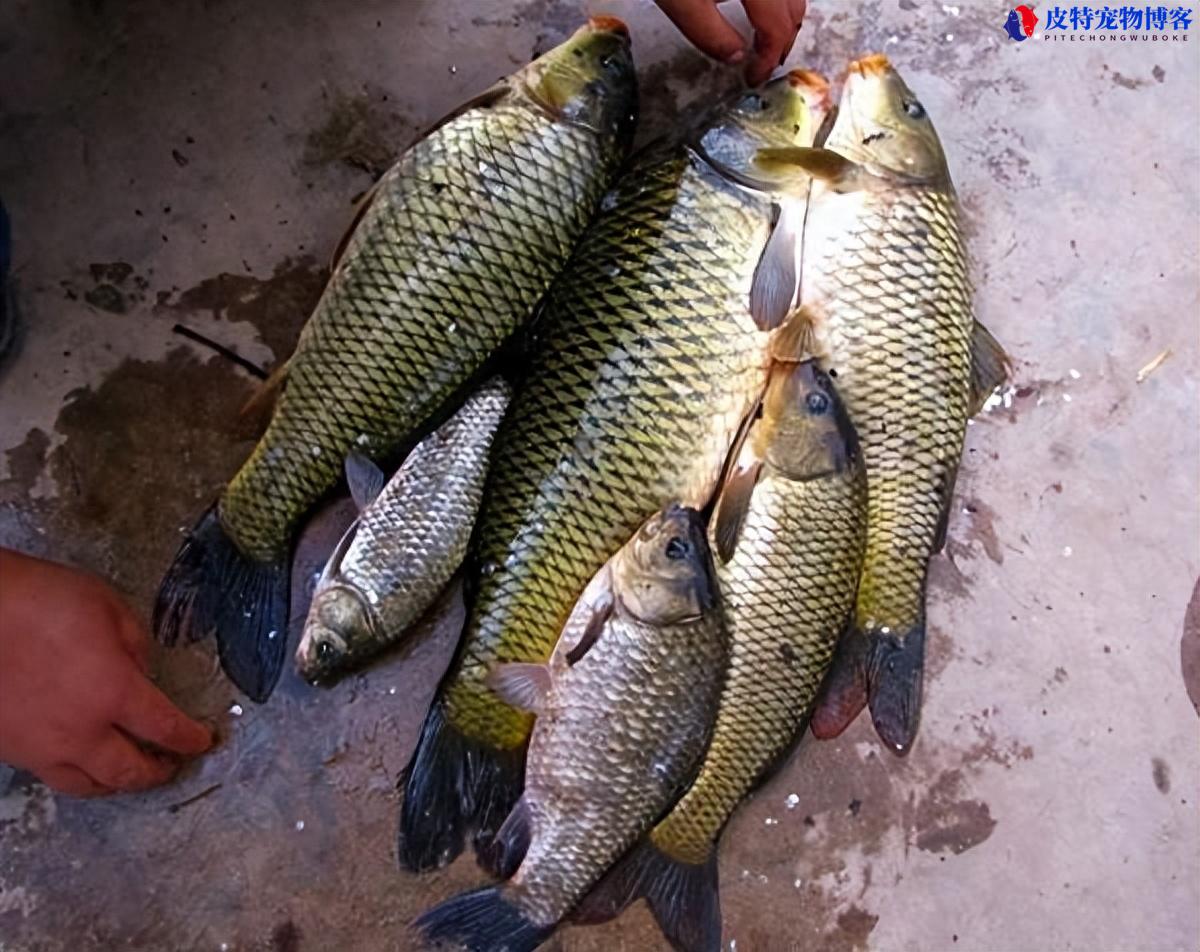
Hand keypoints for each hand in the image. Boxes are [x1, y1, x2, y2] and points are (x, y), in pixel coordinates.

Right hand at [0, 549, 212, 795]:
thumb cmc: (38, 599)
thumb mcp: (108, 607)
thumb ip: (135, 646)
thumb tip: (141, 673)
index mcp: (113, 692)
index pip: (165, 728)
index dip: (189, 738)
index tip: (202, 740)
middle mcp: (79, 730)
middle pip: (128, 771)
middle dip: (157, 772)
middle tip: (171, 766)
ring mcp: (38, 746)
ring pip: (86, 785)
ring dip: (115, 784)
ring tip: (129, 774)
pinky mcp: (8, 748)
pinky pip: (49, 775)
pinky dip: (75, 775)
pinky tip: (81, 762)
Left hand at [654, 0, 807, 85]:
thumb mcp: (681, 0)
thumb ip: (708, 33)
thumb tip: (735, 57)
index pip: (777, 28)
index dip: (768, 59)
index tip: (754, 77)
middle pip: (794, 9)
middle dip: (781, 42)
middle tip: (762, 64)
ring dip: (785, 20)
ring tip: (763, 40)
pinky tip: (762, 7)